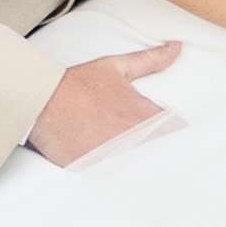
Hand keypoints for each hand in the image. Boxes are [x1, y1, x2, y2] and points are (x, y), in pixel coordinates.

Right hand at [25, 43, 180, 163]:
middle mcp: (134, 135)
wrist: (43, 101)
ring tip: (154, 172)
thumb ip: (150, 59)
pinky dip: (124, 178)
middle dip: (170, 154)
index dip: (182, 135)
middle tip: (173, 158)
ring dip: (150, 167)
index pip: (178, 130)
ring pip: (146, 168)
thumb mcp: (116, 67)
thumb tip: (176, 47)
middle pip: (165, 153)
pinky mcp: (98, 169)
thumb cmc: (78, 84)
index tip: (183, 138)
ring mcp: (117, 155)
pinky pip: (119, 179)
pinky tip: (127, 178)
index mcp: (143, 113)